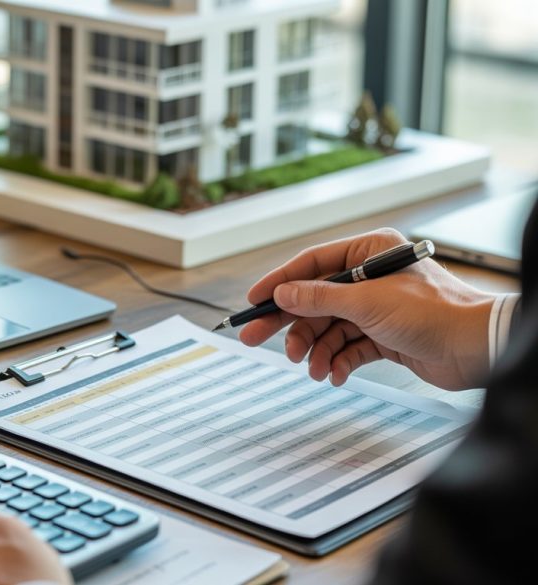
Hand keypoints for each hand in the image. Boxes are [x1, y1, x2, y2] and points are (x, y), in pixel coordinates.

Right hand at [238, 228, 496, 389]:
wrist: (476, 348)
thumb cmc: (434, 313)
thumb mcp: (366, 302)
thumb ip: (319, 298)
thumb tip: (282, 294)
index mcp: (369, 252)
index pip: (311, 264)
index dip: (279, 283)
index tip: (254, 302)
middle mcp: (370, 277)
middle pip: (314, 299)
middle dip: (289, 324)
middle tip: (255, 338)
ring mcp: (376, 308)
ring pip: (328, 327)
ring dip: (314, 349)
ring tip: (309, 367)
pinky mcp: (383, 336)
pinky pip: (346, 347)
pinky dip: (336, 361)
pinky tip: (332, 374)